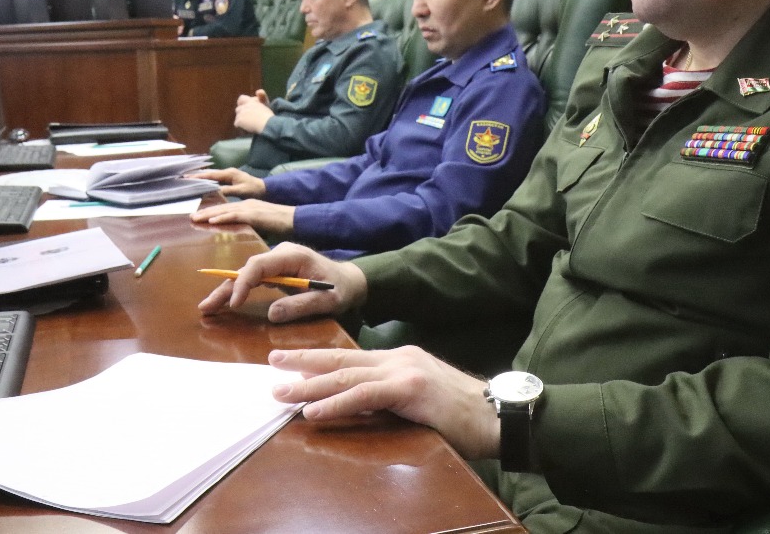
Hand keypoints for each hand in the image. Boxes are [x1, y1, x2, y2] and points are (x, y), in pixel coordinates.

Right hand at [187, 167, 264, 197]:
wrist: (263, 188)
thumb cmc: (254, 190)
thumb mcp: (241, 191)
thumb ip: (228, 190)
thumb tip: (215, 190)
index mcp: (229, 173)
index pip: (211, 175)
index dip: (199, 176)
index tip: (187, 177)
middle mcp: (227, 172)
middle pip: (209, 173)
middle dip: (196, 175)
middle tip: (184, 177)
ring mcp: (228, 175)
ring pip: (211, 176)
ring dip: (201, 177)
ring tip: (188, 179)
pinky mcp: (228, 179)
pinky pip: (215, 179)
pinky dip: (207, 180)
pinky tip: (201, 183)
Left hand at [191, 199, 294, 233]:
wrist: (296, 218)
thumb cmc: (282, 224)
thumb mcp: (262, 225)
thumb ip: (250, 228)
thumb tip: (241, 238)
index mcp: (248, 206)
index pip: (226, 208)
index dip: (212, 212)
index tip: (199, 216)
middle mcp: (246, 204)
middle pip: (222, 207)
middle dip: (205, 212)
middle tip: (190, 217)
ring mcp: (250, 207)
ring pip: (225, 209)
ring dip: (208, 214)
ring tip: (195, 218)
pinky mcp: (254, 214)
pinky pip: (235, 215)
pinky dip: (222, 217)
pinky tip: (212, 220)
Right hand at [198, 242, 366, 320]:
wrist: (349, 281)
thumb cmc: (341, 289)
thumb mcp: (327, 300)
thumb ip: (301, 305)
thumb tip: (272, 314)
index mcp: (293, 255)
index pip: (259, 265)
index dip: (244, 283)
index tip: (234, 304)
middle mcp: (280, 254)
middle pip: (247, 269)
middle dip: (226, 288)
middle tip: (206, 307)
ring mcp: (276, 261)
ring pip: (246, 274)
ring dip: (227, 290)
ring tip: (207, 307)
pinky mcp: (274, 270)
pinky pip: (252, 279)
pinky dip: (237, 291)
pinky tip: (223, 303)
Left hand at [233, 93, 273, 133]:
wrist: (268, 125)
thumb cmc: (270, 116)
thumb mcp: (266, 104)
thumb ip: (262, 97)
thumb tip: (258, 91)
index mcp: (252, 101)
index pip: (241, 98)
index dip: (242, 103)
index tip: (245, 107)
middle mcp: (245, 106)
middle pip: (238, 109)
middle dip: (241, 113)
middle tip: (248, 119)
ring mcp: (241, 113)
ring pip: (237, 117)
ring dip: (241, 120)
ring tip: (249, 125)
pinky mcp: (239, 120)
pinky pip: (236, 124)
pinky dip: (240, 127)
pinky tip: (247, 129)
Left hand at [268, 346, 500, 460]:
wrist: (497, 413)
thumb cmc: (462, 412)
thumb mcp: (420, 398)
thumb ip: (390, 396)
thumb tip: (358, 405)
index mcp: (399, 358)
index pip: (350, 356)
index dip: (317, 358)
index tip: (289, 362)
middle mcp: (398, 357)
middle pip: (341, 358)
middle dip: (303, 362)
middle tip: (271, 365)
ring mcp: (404, 370)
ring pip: (346, 375)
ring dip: (309, 385)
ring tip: (281, 393)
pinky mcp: (410, 388)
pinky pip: (364, 395)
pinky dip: (336, 402)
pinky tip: (314, 410)